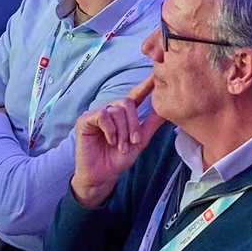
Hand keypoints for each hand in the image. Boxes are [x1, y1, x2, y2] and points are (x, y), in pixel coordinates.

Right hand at [71, 76, 161, 206]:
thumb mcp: (140, 141)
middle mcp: (110, 110)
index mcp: (123, 114)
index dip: (145, 85)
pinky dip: (110, 130)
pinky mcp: (85, 120)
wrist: (103, 176)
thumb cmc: (118, 159)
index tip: (156, 75)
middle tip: (133, 141)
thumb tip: (166, 109)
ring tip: (120, 146)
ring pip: (116, 110)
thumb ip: (151, 124)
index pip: (135, 95)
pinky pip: (103, 115)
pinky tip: (110, 141)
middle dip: (133, 123)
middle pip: (127, 102)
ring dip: (122, 131)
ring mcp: (97, 114)